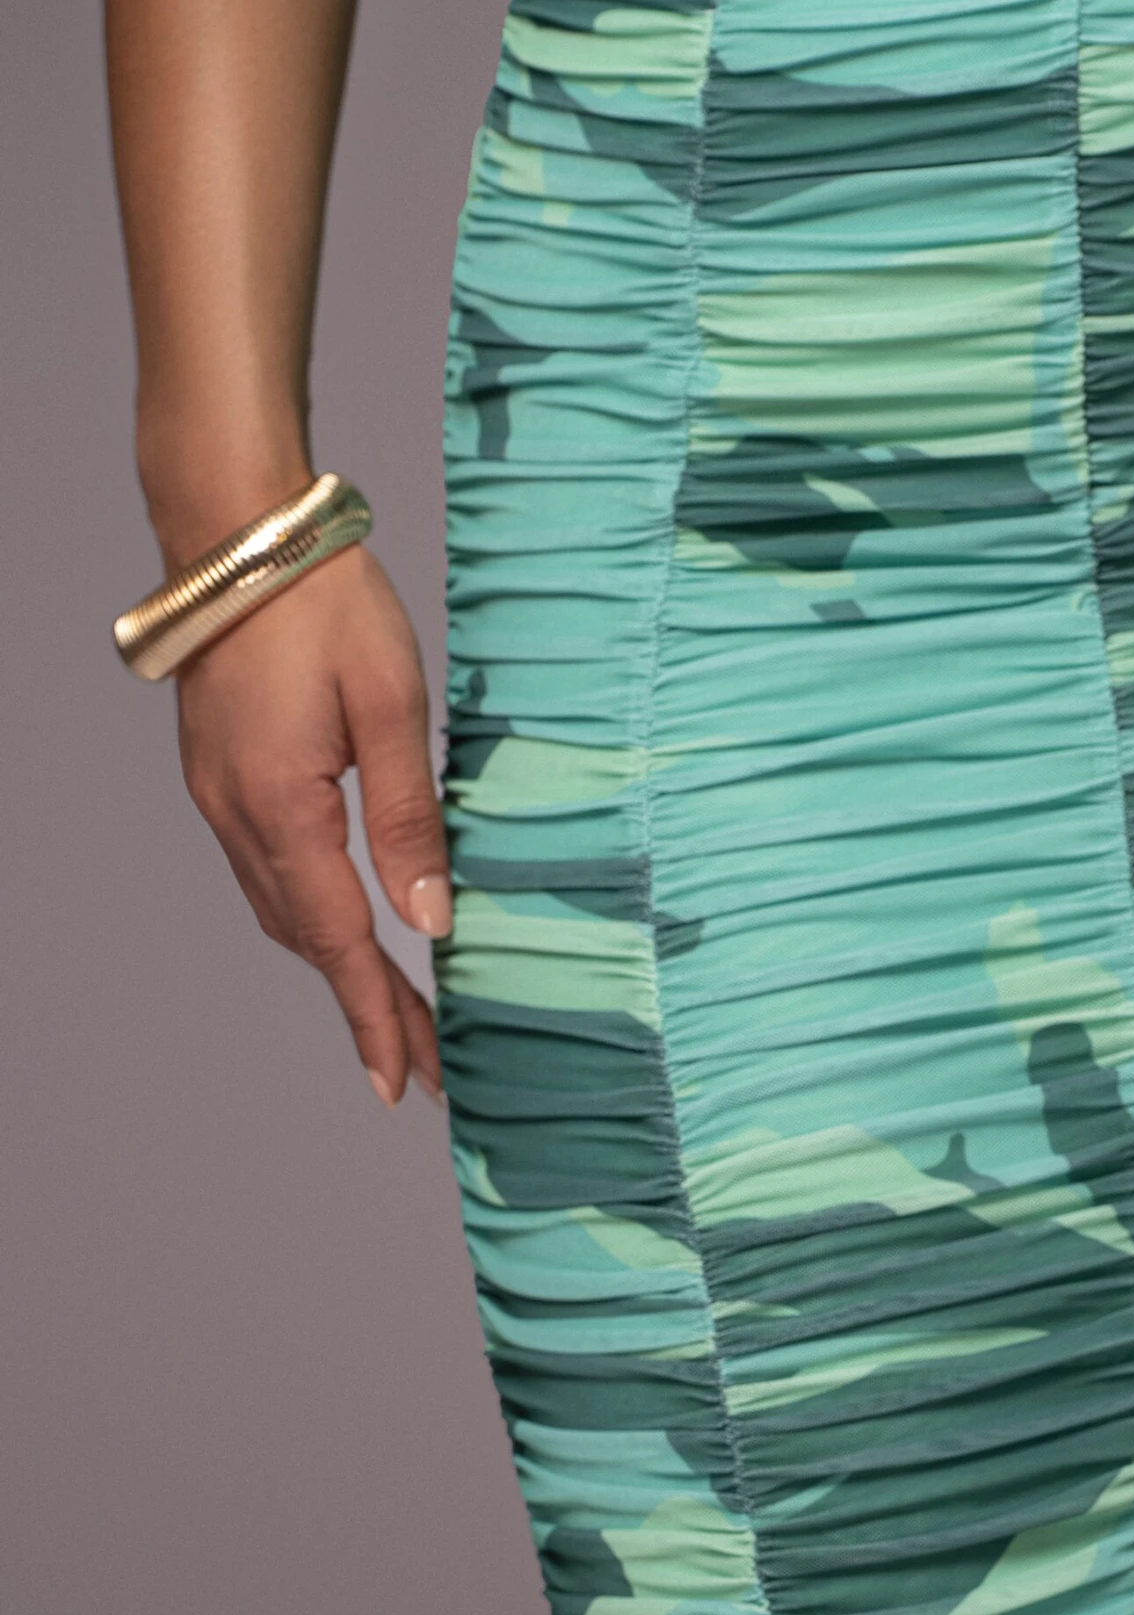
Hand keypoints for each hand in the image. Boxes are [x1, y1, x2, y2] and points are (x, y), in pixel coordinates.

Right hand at [175, 543, 448, 1108]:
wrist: (241, 531)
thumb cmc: (325, 602)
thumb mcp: (392, 705)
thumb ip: (410, 818)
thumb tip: (433, 917)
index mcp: (280, 806)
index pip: (338, 942)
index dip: (375, 1017)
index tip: (404, 1083)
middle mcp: (235, 815)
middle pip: (306, 942)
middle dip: (365, 1006)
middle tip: (422, 1063)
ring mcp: (218, 796)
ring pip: (280, 910)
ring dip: (335, 965)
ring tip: (392, 1010)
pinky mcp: (220, 774)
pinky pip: (266, 870)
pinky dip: (308, 914)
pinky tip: (343, 923)